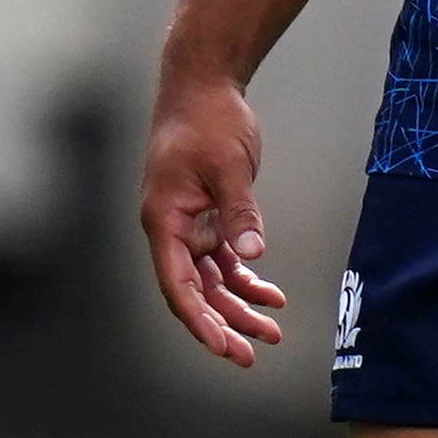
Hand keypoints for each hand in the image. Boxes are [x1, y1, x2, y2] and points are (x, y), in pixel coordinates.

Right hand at [139, 71, 289, 366]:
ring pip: (211, 279)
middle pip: (195, 290)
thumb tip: (252, 253)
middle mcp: (171, 227)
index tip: (223, 348)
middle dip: (224, 324)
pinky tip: (270, 293)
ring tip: (273, 330)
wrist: (203, 83)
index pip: (178, 285)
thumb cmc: (206, 119)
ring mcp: (188, 223)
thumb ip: (238, 211)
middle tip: (253, 354)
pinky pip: (223, 258)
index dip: (199, 321)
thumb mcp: (227, 165)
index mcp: (164, 219)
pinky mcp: (207, 214)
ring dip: (238, 304)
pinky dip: (245, 277)